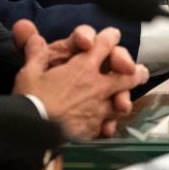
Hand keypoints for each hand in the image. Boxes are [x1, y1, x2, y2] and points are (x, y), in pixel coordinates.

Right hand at [12, 25, 147, 138]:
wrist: (33, 134)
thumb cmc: (31, 101)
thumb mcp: (29, 73)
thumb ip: (36, 53)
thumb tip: (33, 36)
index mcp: (83, 68)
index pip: (104, 45)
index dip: (110, 37)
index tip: (113, 35)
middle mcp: (96, 87)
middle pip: (126, 75)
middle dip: (134, 71)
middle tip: (139, 71)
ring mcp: (99, 109)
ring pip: (122, 102)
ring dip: (125, 99)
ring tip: (126, 102)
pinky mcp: (95, 129)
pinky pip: (108, 125)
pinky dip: (109, 125)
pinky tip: (107, 127)